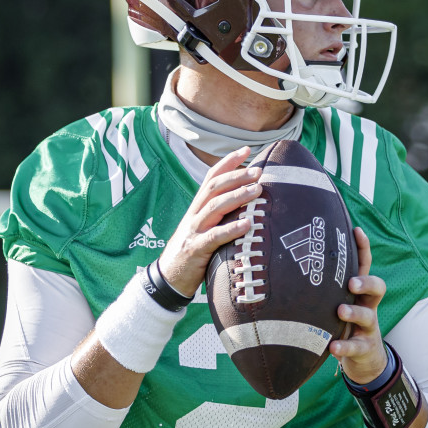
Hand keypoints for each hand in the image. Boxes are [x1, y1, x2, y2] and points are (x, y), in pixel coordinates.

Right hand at [159, 147, 261, 296]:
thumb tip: (246, 203)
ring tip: (257, 191)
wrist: (168, 278)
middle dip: (236, 176)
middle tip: (258, 171)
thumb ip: (220, 215)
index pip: (211, 177)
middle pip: (214, 187)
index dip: (227, 162)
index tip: (246, 150)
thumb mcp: (204, 228)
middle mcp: (195, 214)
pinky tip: (248, 224)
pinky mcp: (196, 249)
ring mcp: (194, 231)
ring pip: (215, 207)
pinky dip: (231, 229)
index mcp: (197, 207)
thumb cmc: (193, 252)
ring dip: (237, 197)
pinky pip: (215, 236)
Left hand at [329, 227, 388, 383]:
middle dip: (366, 282)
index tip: (356, 230)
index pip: (364, 266)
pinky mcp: (364, 348)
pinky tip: (333, 347)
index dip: (363, 248)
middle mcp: (367, 305)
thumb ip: (322, 288)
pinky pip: (356, 347)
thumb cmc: (343, 324)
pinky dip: (345, 346)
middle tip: (351, 282)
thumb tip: (288, 263)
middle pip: (377, 287)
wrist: (364, 359)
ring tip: (341, 311)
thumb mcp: (335, 303)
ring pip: (368, 315)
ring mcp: (368, 327)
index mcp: (359, 292)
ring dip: (354, 312)